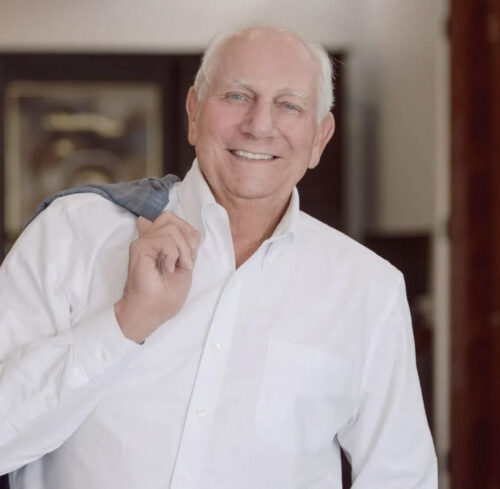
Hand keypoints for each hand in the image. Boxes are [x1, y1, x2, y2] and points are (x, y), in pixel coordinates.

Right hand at [114, 212, 200, 342]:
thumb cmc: (165, 294)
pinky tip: (169, 268)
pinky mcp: (140, 248)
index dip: (187, 232)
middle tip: (187, 259)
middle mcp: (148, 238)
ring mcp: (142, 242)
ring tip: (179, 266)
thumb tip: (190, 230)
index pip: (171, 219)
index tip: (189, 256)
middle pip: (170, 217)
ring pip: (170, 227)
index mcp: (157, 241)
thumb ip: (185, 245)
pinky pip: (165, 239)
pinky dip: (173, 254)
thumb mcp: (185, 265)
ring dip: (182, 248)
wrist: (152, 311)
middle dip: (186, 235)